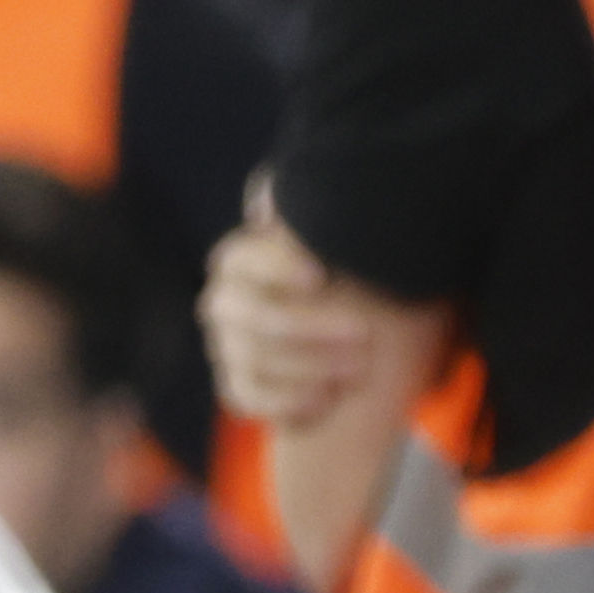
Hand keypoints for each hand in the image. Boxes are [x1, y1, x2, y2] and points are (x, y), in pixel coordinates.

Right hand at [202, 180, 376, 428]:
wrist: (369, 334)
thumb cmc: (359, 277)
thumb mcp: (349, 244)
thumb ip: (319, 217)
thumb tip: (278, 193)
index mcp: (241, 258)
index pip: (243, 259)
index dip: (277, 266)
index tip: (321, 275)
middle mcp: (224, 300)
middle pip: (249, 315)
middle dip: (307, 326)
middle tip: (363, 332)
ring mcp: (227, 345)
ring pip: (252, 358)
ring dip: (309, 365)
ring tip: (359, 367)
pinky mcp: (237, 385)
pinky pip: (249, 396)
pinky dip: (287, 400)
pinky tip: (327, 398)